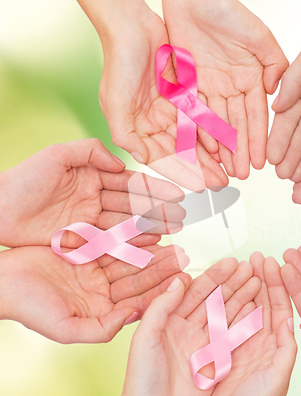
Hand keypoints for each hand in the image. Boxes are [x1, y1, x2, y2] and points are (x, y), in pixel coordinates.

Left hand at [0, 139, 186, 247]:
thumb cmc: (23, 180)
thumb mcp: (56, 155)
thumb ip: (90, 151)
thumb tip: (120, 164)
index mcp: (93, 176)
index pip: (130, 183)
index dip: (154, 189)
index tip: (177, 195)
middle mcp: (96, 199)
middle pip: (134, 206)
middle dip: (159, 211)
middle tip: (183, 217)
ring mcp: (90, 221)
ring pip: (126, 224)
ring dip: (150, 228)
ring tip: (173, 232)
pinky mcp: (81, 240)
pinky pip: (111, 241)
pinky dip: (131, 243)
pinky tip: (150, 245)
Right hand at [0, 244, 190, 343]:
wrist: (0, 281)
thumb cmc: (29, 309)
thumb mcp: (66, 328)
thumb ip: (101, 329)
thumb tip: (133, 317)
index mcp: (102, 311)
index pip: (139, 301)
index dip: (161, 291)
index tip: (183, 279)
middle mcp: (102, 291)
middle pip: (139, 278)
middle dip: (161, 267)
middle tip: (184, 255)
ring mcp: (94, 270)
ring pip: (129, 258)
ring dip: (150, 250)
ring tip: (172, 239)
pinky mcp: (85, 250)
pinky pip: (113, 241)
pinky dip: (130, 236)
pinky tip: (148, 229)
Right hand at [100, 13, 228, 188]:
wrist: (133, 27)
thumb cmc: (119, 63)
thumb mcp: (116, 103)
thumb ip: (126, 135)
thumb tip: (141, 160)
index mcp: (138, 130)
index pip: (162, 159)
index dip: (181, 174)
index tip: (200, 187)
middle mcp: (155, 124)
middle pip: (182, 153)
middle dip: (201, 170)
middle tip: (221, 184)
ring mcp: (170, 111)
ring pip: (194, 140)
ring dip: (210, 157)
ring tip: (228, 171)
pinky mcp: (184, 96)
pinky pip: (201, 119)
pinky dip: (212, 133)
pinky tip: (226, 145)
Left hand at [118, 258, 262, 395]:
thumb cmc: (141, 380)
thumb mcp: (145, 337)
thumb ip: (161, 307)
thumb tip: (180, 280)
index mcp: (171, 319)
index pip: (197, 291)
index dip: (215, 276)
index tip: (232, 263)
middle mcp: (188, 328)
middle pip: (215, 300)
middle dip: (234, 283)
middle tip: (252, 269)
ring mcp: (203, 344)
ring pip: (226, 316)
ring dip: (242, 299)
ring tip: (258, 283)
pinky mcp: (214, 361)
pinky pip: (232, 338)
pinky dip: (245, 324)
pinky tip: (257, 310)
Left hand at [163, 0, 287, 178]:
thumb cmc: (229, 10)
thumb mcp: (260, 37)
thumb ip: (275, 65)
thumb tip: (276, 94)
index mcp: (251, 79)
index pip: (256, 116)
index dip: (259, 139)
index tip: (262, 161)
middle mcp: (231, 87)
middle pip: (236, 125)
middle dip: (239, 151)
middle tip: (241, 175)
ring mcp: (210, 88)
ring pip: (216, 124)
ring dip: (220, 148)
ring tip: (224, 170)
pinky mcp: (189, 85)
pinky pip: (194, 113)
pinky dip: (199, 132)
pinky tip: (204, 150)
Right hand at [192, 253, 296, 395]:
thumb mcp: (276, 379)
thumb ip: (286, 348)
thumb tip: (293, 318)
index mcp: (280, 349)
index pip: (282, 307)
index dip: (279, 283)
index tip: (275, 262)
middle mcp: (265, 345)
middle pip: (266, 303)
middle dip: (263, 278)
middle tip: (257, 256)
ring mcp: (247, 347)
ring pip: (249, 308)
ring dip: (249, 286)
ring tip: (245, 266)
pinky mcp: (228, 352)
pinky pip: (231, 321)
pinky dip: (231, 304)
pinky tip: (229, 290)